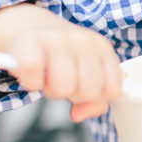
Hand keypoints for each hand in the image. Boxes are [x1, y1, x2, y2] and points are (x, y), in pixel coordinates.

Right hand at [7, 23, 121, 122]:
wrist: (29, 27)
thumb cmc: (60, 57)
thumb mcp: (86, 74)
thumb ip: (95, 100)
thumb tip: (79, 114)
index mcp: (102, 47)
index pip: (113, 89)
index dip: (97, 98)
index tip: (84, 88)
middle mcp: (82, 41)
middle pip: (88, 91)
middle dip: (72, 94)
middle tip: (61, 81)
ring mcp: (57, 39)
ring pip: (62, 87)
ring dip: (50, 90)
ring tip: (46, 76)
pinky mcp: (30, 42)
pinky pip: (35, 80)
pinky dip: (30, 83)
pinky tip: (32, 73)